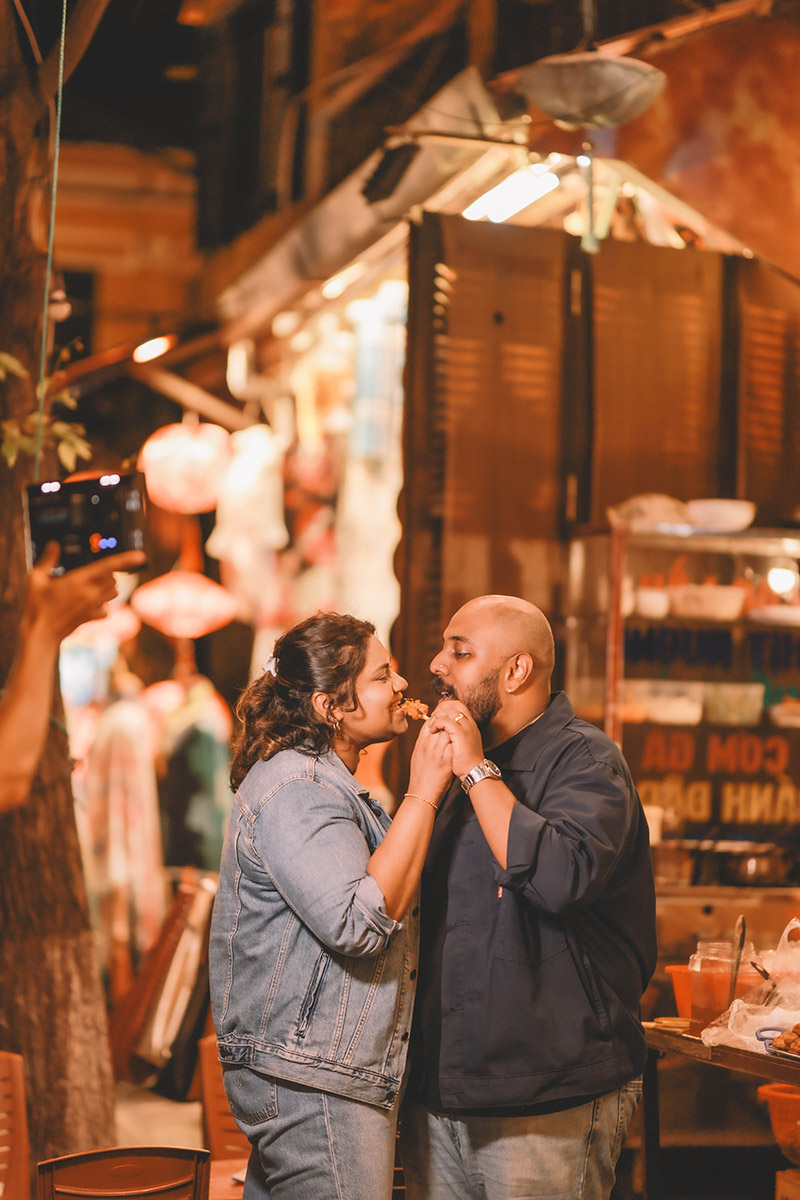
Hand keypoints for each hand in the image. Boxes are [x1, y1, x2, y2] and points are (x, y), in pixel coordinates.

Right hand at [24, 542, 145, 642]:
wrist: (41, 633)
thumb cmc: (36, 605)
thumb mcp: (35, 579)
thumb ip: (47, 559)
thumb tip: (55, 544)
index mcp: (78, 580)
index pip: (108, 566)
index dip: (126, 559)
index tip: (141, 556)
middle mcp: (91, 593)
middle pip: (113, 579)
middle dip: (107, 573)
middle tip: (90, 573)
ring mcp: (94, 606)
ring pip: (114, 592)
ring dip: (107, 587)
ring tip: (90, 586)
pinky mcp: (94, 617)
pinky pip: (107, 608)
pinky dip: (103, 605)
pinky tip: (89, 604)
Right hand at [407, 715, 453, 804]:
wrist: (422, 792)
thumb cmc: (420, 774)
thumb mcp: (418, 755)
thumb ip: (425, 742)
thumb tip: (432, 731)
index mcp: (420, 743)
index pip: (429, 723)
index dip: (438, 718)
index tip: (445, 719)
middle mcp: (428, 746)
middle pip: (439, 725)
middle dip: (448, 721)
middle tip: (455, 723)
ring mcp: (437, 754)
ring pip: (448, 733)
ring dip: (454, 730)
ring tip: (459, 732)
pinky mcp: (446, 762)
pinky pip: (453, 746)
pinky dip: (458, 742)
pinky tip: (462, 742)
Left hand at [427, 699, 483, 778]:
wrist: (473, 772)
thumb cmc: (465, 761)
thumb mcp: (461, 743)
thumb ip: (455, 733)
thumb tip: (443, 727)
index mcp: (469, 725)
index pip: (458, 706)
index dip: (445, 707)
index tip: (436, 715)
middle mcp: (469, 723)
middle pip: (454, 704)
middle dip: (441, 709)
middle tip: (432, 718)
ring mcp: (466, 727)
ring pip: (450, 711)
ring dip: (437, 716)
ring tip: (432, 726)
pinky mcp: (460, 734)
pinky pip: (446, 721)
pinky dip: (437, 723)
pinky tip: (433, 730)